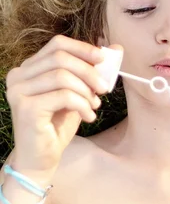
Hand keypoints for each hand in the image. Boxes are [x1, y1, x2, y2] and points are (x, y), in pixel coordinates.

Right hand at [5, 35, 113, 174]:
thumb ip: (92, 69)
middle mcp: (18, 76)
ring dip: (86, 91)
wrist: (40, 158)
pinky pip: (63, 96)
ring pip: (62, 76)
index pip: (57, 44)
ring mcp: (19, 91)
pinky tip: (88, 117)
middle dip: (89, 71)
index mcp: (29, 67)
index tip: (103, 59)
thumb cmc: (58, 124)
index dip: (83, 48)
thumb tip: (117, 48)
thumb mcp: (78, 91)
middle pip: (60, 57)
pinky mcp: (26, 108)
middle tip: (104, 88)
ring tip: (94, 106)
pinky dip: (82, 105)